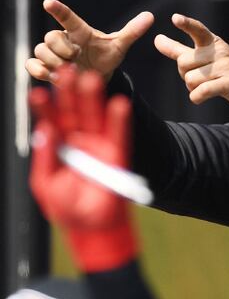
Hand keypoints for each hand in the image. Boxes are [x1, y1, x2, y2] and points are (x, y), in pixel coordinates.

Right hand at [25, 0, 153, 84]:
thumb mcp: (119, 46)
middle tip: (77, 59)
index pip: (67, 17)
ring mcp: (52, 53)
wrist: (98, 77)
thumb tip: (150, 16)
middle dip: (63, 50)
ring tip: (71, 71)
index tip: (48, 2)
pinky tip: (52, 76)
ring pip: (41, 51)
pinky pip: (31, 65)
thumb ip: (132, 32)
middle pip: (50, 37)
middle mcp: (63, 39)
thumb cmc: (106, 58)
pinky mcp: (45, 68)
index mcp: (79, 31)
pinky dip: (40, 71)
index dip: (58, 9)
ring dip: (55, 62)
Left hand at [30, 65, 130, 232]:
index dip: (45, 107)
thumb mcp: (45, 183)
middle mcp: (78, 141)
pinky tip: (119, 103)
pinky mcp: (117, 155)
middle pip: (73, 111)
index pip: (50, 120)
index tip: (37, 92)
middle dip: (69, 92)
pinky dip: (120, 120)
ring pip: (95, 117)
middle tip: (65, 70)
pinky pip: (120, 134)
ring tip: (90, 78)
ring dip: (93, 98)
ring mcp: (98, 146)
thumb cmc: (66, 209)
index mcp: (58, 145)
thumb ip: (45, 157)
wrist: (92, 228)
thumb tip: (43, 130)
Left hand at [154, 14, 228, 109]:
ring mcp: (226, 67)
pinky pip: (202, 91)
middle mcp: (219, 51)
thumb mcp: (206, 56)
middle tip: (195, 78)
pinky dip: (196, 97)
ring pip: (191, 79)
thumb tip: (156, 39)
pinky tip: (199, 97)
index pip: (198, 29)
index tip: (174, 18)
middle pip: (183, 62)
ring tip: (203, 87)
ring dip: (191, 88)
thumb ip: (180, 49)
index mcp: (213, 42)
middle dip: (184, 74)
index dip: (186, 24)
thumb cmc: (228, 69)